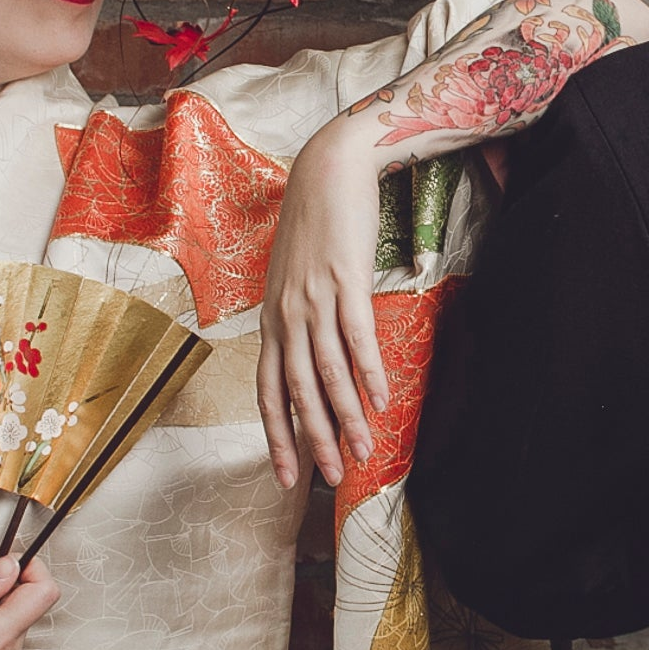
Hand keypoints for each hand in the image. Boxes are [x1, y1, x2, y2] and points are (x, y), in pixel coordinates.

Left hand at [258, 120, 387, 490]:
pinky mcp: (345, 280)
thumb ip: (298, 318)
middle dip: (316, 440)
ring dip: (347, 417)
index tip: (287, 477)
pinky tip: (381, 400)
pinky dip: (369, 373)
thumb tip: (313, 358)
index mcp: (272, 318)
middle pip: (298, 390)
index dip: (277, 435)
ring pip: (329, 372)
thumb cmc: (314, 225)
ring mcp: (315, 298)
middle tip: (333, 478)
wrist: (327, 171)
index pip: (268, 390)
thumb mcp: (293, 278)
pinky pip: (357, 338)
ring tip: (365, 450)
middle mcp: (287, 314)